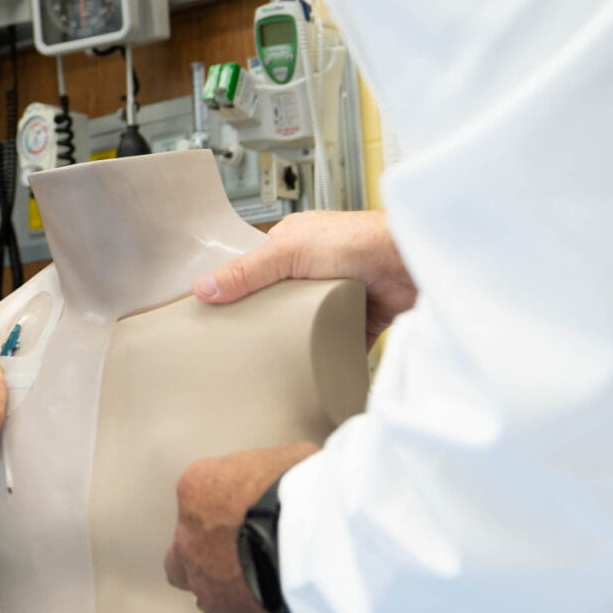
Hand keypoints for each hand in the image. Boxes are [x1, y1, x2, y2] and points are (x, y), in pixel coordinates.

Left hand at [164, 440, 318, 612]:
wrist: (315, 533)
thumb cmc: (307, 485)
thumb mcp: (286, 457)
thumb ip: (273, 472)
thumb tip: (294, 480)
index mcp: (197, 489)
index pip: (197, 502)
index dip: (227, 512)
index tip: (252, 515)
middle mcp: (189, 540)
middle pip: (183, 555)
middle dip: (207, 558)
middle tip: (244, 555)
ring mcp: (208, 586)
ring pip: (208, 595)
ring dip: (232, 591)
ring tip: (272, 583)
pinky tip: (284, 610)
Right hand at [194, 209, 415, 343]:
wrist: (409, 263)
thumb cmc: (356, 241)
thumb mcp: (288, 252)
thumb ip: (246, 272)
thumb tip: (203, 288)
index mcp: (293, 244)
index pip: (255, 269)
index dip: (236, 290)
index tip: (216, 315)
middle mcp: (315, 268)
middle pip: (278, 300)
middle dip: (264, 320)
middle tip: (238, 347)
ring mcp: (338, 294)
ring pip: (306, 322)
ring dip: (295, 338)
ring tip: (269, 363)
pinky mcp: (360, 319)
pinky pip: (338, 341)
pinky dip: (328, 355)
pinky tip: (310, 370)